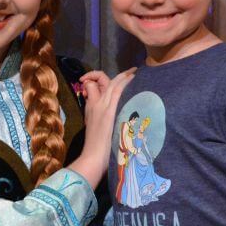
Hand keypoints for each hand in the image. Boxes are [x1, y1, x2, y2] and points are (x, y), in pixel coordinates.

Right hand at [68, 68, 135, 187]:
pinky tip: (133, 79)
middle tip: (129, 71)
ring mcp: (103, 106)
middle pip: (103, 80)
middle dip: (116, 73)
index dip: (96, 78)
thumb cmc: (94, 145)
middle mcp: (97, 103)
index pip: (94, 85)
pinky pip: (117, 91)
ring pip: (112, 83)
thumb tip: (105, 108)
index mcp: (91, 106)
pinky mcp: (110, 111)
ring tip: (134, 71)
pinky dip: (124, 82)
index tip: (109, 81)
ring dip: (124, 75)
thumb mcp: (92, 125)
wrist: (93, 154)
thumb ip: (96, 113)